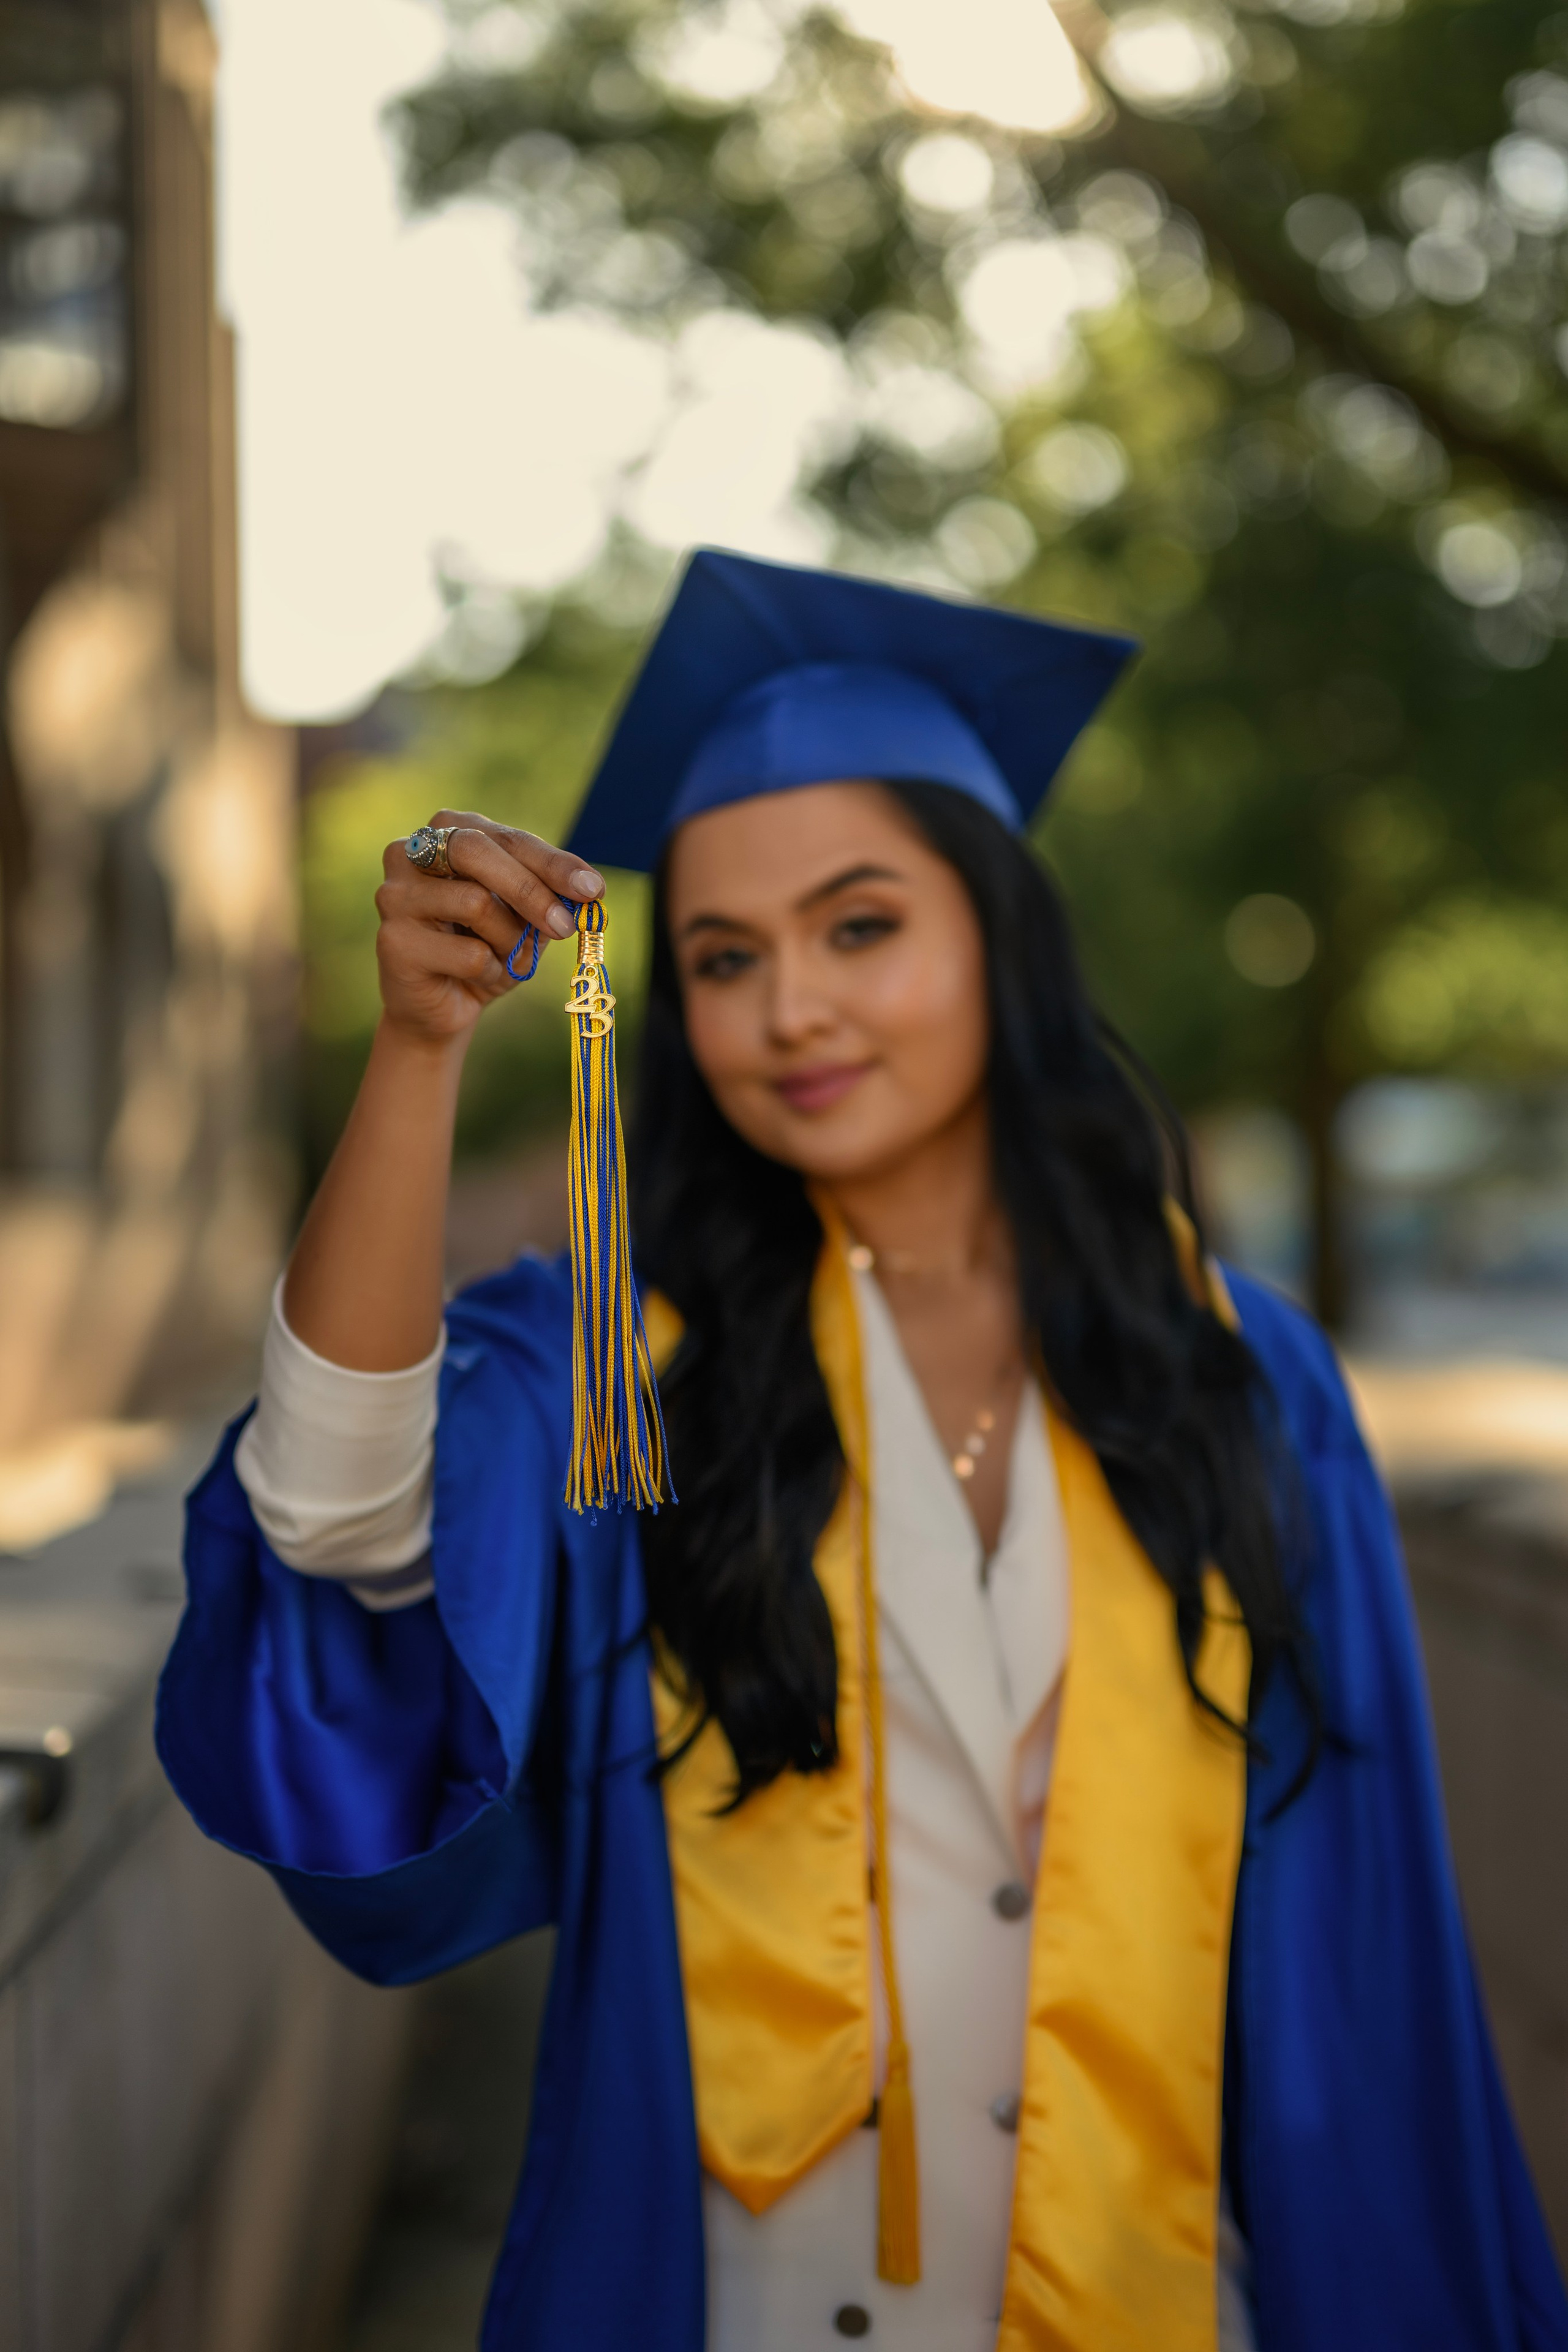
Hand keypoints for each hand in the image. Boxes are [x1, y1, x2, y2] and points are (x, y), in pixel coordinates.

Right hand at [374, 810, 604, 1047]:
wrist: (440, 1009)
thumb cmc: (484, 951)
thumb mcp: (525, 919)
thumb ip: (550, 897)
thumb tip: (589, 889)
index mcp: (447, 832)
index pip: (507, 838)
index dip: (553, 862)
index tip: (594, 888)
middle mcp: (410, 852)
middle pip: (477, 851)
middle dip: (531, 889)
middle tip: (566, 926)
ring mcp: (394, 894)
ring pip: (475, 903)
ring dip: (509, 940)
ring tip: (505, 959)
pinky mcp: (391, 940)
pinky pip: (466, 953)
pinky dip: (488, 971)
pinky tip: (474, 978)